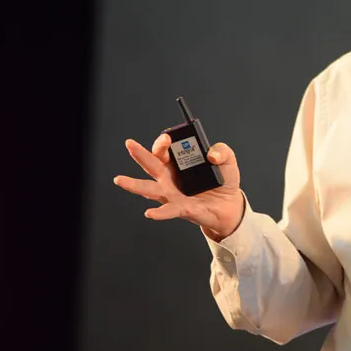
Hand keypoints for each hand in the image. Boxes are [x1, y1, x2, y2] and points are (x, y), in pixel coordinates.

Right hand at [114, 134, 245, 240]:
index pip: (165, 149)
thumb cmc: (223, 181)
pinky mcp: (181, 208)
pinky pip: (168, 210)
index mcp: (179, 162)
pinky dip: (159, 212)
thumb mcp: (227, 160)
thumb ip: (222, 151)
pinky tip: (150, 213)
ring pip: (149, 188)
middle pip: (152, 164)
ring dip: (134, 184)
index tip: (168, 137)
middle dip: (141, 154)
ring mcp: (173, 194)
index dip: (164, 142)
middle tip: (130, 144)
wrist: (230, 205)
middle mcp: (171, 177)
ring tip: (120, 180)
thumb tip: (212, 154)